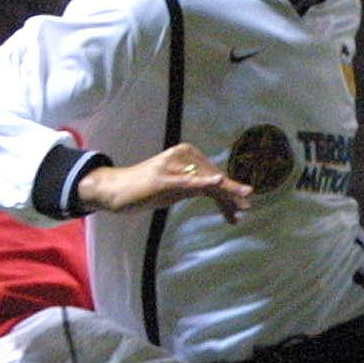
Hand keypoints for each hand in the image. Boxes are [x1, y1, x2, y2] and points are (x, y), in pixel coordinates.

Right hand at [77, 143, 252, 222]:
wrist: (117, 190)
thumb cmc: (147, 189)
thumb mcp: (177, 188)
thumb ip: (196, 188)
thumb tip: (219, 194)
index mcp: (186, 154)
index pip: (213, 174)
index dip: (229, 191)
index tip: (241, 208)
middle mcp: (182, 155)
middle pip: (213, 176)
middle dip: (230, 194)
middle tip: (246, 207)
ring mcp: (172, 165)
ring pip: (205, 180)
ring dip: (226, 192)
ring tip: (243, 203)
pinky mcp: (163, 177)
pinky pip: (187, 180)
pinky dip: (204, 181)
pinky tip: (218, 181)